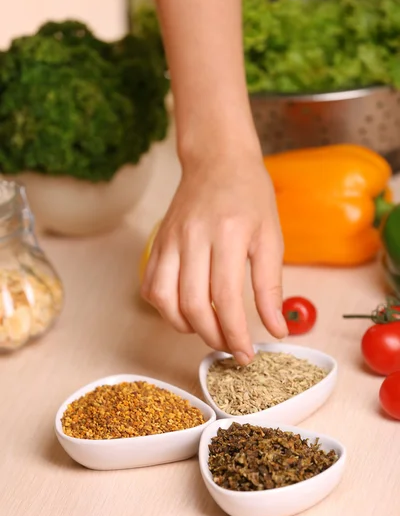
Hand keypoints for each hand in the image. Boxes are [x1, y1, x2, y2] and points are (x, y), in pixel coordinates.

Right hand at [141, 147, 287, 364]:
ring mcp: (170, 240)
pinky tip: (184, 309)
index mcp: (228, 234)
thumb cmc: (250, 195)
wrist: (217, 160)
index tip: (246, 354)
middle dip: (213, 337)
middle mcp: (193, 237)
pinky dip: (164, 308)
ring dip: (185, 326)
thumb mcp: (271, 237)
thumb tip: (276, 330)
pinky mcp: (157, 242)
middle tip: (230, 347)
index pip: (226, 299)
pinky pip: (150, 285)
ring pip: (164, 299)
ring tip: (207, 330)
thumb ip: (270, 286)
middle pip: (193, 304)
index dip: (236, 334)